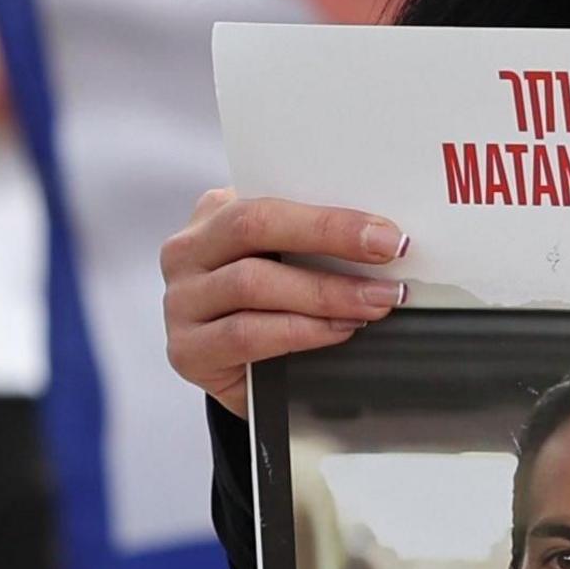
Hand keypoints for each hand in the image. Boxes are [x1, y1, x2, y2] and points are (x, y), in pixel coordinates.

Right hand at [163, 190, 409, 416]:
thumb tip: (381, 237)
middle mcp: (188, 251)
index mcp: (215, 212)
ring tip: (373, 303)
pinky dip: (300, 332)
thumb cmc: (272, 304)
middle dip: (331, 239)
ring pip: (252, 283)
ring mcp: (181, 301)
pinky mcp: (187, 349)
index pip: (271, 196)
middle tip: (388, 258)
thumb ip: (314, 241)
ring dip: (325, 294)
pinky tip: (337, 330)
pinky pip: (246, 334)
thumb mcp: (286, 260)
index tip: (387, 232)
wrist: (241, 372)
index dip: (331, 216)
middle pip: (254, 227)